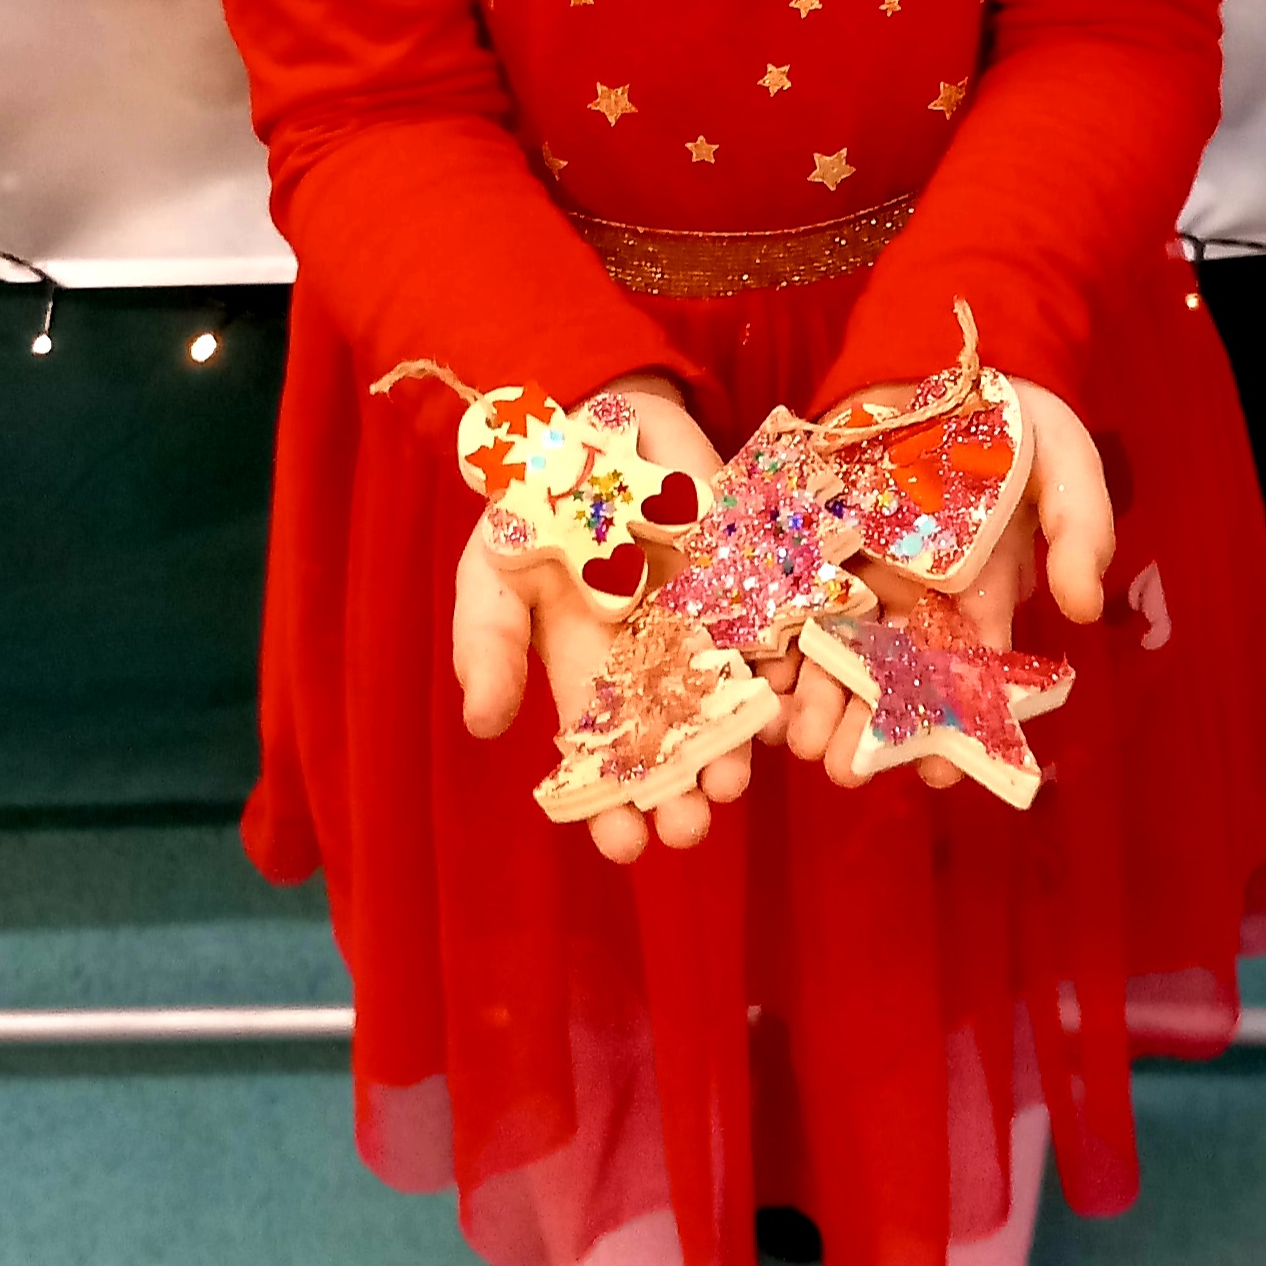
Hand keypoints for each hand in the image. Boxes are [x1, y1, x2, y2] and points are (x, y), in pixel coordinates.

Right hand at [448, 375, 736, 865]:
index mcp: (589, 670)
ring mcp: (706, 620)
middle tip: (691, 829)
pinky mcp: (750, 575)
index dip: (610, 804)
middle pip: (673, 742)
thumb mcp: (492, 570)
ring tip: (736, 780)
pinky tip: (780, 698)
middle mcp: (654, 660)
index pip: (602, 754)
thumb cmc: (531, 504)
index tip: (623, 847)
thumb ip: (489, 646)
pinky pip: (774, 628)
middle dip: (682, 790)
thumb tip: (484, 727)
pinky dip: (780, 664)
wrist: (593, 418)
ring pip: (727, 698)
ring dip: (734, 743)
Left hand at [779, 377, 1112, 792]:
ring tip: (795, 744)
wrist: (946, 358)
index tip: (934, 774)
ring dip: (817, 696)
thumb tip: (1084, 609)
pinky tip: (759, 677)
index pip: (969, 674)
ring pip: (837, 646)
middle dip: (868, 727)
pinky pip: (791, 590)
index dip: (953, 726)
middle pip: (893, 674)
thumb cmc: (1020, 422)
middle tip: (843, 772)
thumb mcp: (1069, 467)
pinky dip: (776, 634)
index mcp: (981, 596)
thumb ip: (1078, 533)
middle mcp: (919, 596)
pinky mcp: (815, 535)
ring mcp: (864, 569)